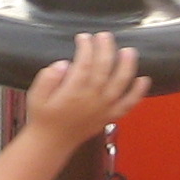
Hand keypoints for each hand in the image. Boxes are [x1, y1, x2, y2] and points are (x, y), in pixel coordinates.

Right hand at [21, 33, 147, 144]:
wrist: (52, 143)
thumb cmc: (43, 117)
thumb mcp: (35, 95)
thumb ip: (48, 78)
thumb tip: (63, 64)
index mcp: (72, 92)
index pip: (84, 63)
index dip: (86, 47)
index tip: (84, 37)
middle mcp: (91, 99)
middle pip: (103, 69)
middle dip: (105, 49)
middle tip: (104, 36)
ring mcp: (103, 108)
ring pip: (120, 84)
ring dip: (126, 66)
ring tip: (128, 51)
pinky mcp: (110, 116)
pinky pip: (127, 104)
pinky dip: (138, 93)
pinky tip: (144, 80)